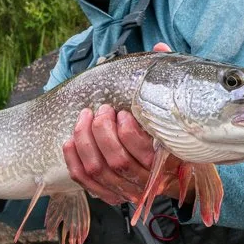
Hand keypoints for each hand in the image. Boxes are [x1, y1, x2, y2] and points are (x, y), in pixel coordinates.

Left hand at [62, 43, 180, 204]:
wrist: (172, 170)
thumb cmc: (168, 133)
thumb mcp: (171, 110)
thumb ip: (165, 82)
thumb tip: (160, 49)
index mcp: (167, 163)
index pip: (142, 153)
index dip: (126, 132)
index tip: (121, 112)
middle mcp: (147, 183)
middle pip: (116, 162)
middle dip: (101, 131)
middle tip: (101, 110)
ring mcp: (127, 191)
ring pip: (97, 170)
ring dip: (84, 141)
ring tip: (84, 117)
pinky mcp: (109, 194)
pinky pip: (84, 181)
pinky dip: (73, 160)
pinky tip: (70, 140)